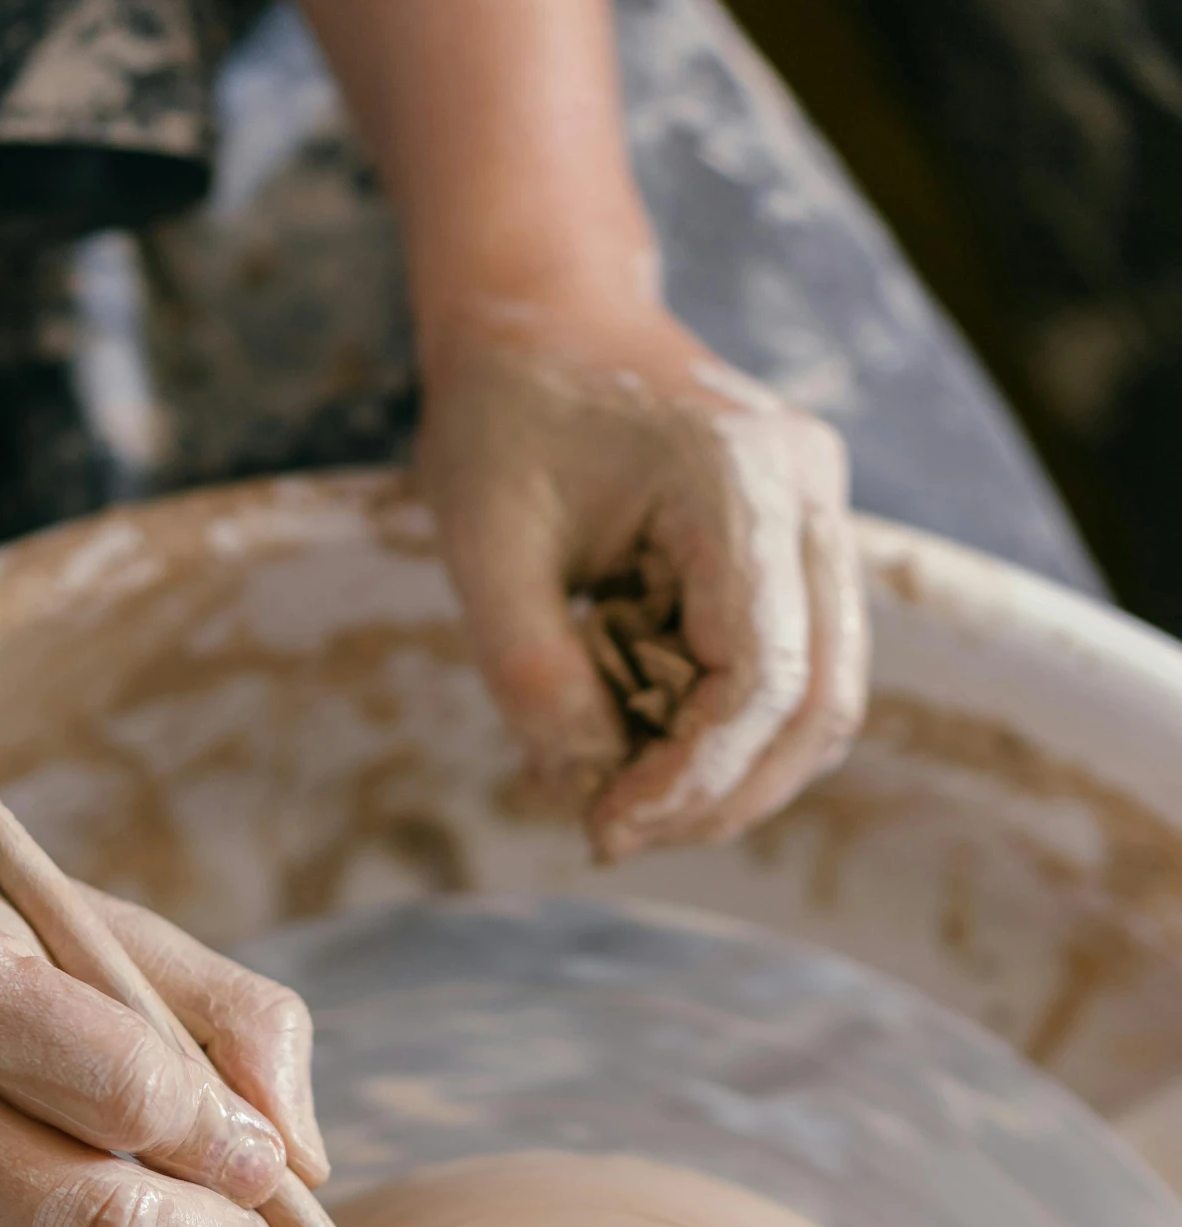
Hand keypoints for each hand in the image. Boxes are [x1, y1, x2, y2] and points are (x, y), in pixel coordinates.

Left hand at [419, 300, 867, 857]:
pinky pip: (794, 666)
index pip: (763, 678)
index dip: (694, 778)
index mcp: (740, 476)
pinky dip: (723, 729)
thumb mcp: (482, 544)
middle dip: (724, 796)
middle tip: (617, 834)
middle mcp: (810, 492)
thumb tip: (588, 784)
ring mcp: (821, 514)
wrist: (542, 311)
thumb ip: (531, 671)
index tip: (606, 826)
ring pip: (824, 697)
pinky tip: (638, 746)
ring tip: (624, 802)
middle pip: (821, 702)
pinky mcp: (803, 540)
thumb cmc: (503, 414)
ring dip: (733, 775)